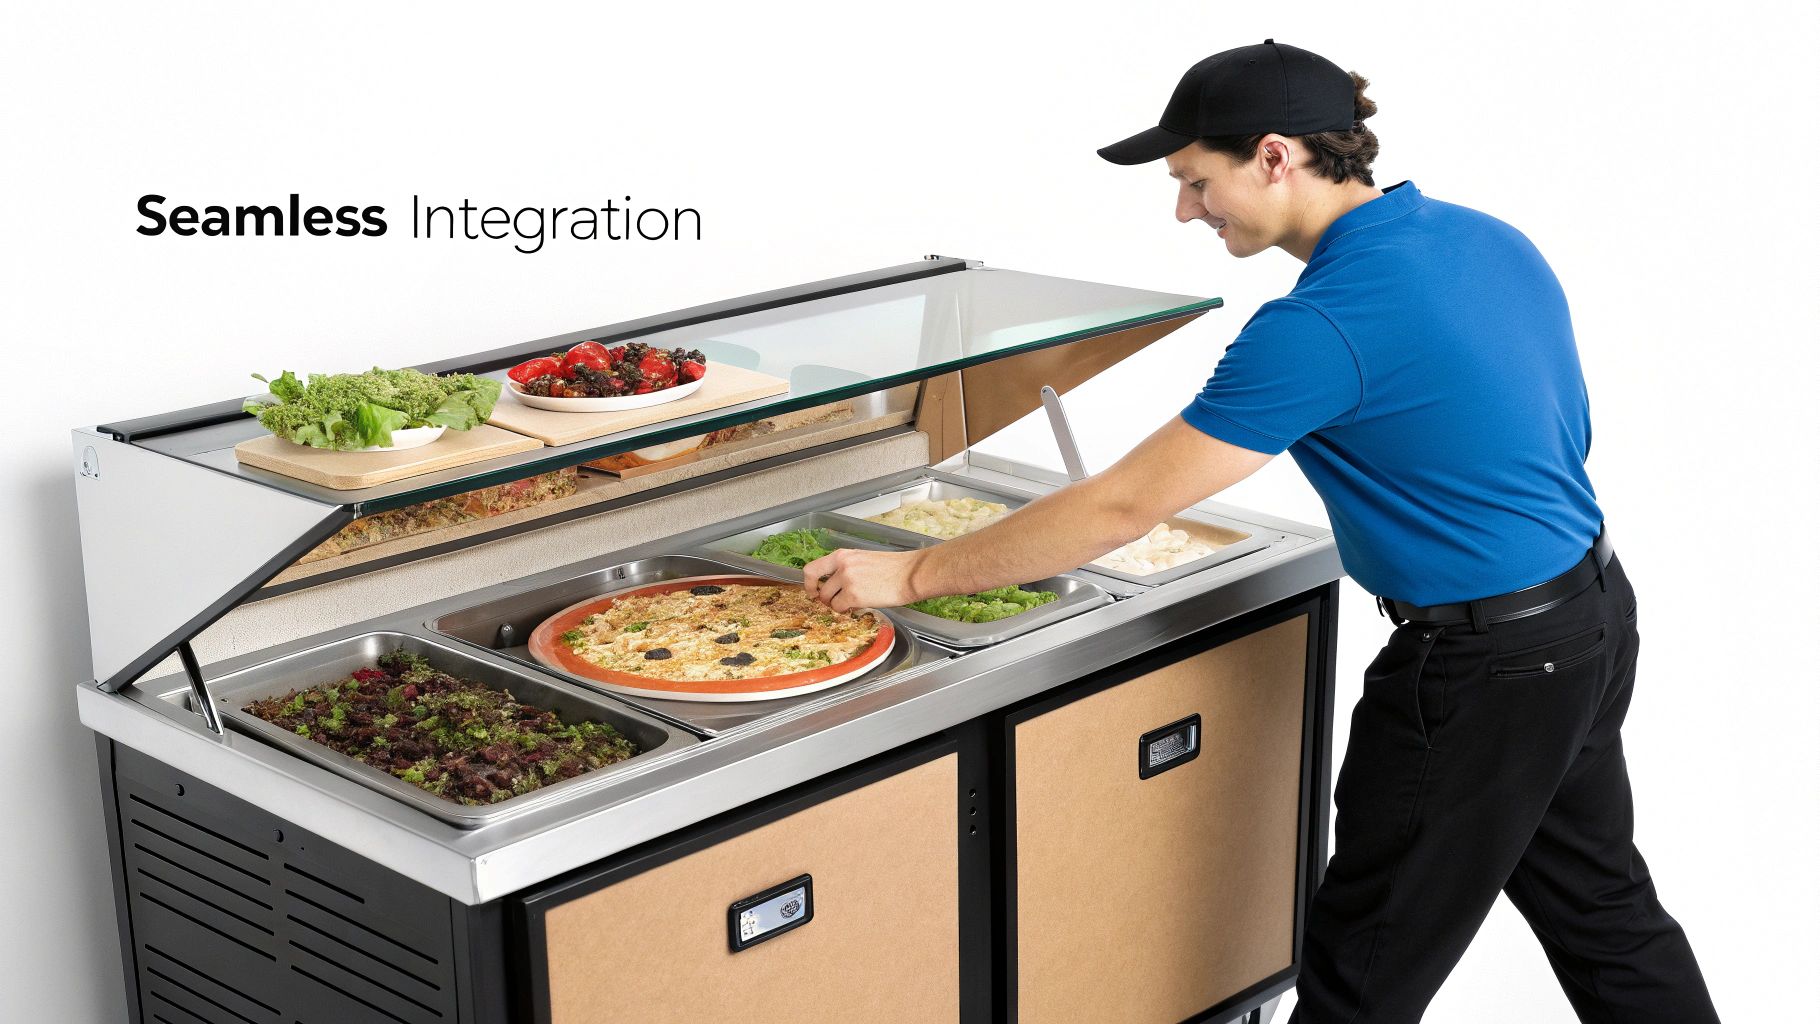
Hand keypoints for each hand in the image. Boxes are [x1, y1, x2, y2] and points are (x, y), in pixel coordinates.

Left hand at [803, 548, 923, 611]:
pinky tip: (859, 605)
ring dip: (839, 605)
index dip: (808, 583)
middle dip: (826, 599)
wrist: (910, 574)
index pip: (812, 568)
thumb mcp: (864, 559)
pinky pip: (840, 608)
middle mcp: (842, 566)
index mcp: (843, 555)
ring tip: (853, 602)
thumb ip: (847, 568)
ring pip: (830, 600)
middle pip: (820, 589)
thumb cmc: (894, 567)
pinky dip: (847, 610)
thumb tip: (835, 584)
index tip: (812, 590)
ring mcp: (847, 581)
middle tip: (837, 602)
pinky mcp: (854, 595)